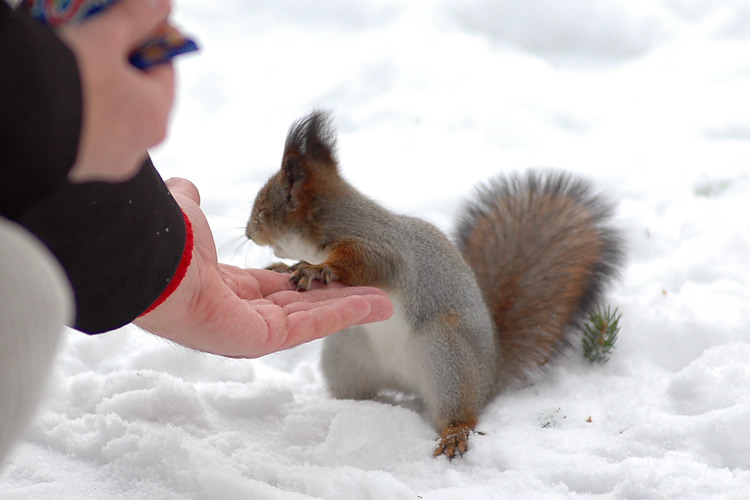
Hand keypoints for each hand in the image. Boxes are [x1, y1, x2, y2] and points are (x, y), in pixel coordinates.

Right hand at [59, 0, 174, 182]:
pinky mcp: (81, 168)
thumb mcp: (104, 37)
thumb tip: (161, 4)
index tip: (132, 25)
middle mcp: (140, 146)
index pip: (164, 70)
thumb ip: (135, 18)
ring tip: (74, 64)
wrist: (18, 122)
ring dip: (99, 90)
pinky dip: (80, 113)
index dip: (148, 42)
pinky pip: (88, 133)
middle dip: (120, 66)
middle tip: (98, 40)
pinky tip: (60, 93)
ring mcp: (110, 161)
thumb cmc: (69, 81)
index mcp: (157, 116)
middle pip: (138, 95)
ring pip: (112, 116)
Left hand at [134, 178, 392, 357]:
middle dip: (336, 298)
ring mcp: (250, 331)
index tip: (328, 271)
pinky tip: (374, 304)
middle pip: (300, 307)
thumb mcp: (187, 213)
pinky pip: (310, 327)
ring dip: (349, 308)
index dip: (303, 279)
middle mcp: (239, 314)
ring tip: (383, 301)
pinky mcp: (260, 340)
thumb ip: (192, 202)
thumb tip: (187, 186)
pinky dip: (344, 314)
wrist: (151, 258)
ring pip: (312, 319)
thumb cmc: (164, 239)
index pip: (272, 288)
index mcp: (223, 288)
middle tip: (370, 291)